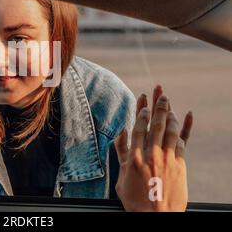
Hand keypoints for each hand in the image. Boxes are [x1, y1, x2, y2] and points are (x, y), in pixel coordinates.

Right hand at [114, 85, 192, 211]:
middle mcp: (151, 154)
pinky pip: (184, 142)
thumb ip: (121, 153)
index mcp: (134, 157)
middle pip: (156, 124)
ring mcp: (167, 159)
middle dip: (158, 106)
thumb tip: (120, 133)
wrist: (155, 216)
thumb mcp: (121, 176)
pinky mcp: (180, 165)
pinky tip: (188, 115)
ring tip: (169, 102)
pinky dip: (186, 128)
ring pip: (170, 130)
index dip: (142, 112)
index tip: (143, 100)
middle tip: (160, 92)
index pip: (139, 128)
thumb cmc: (135, 198)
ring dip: (170, 114)